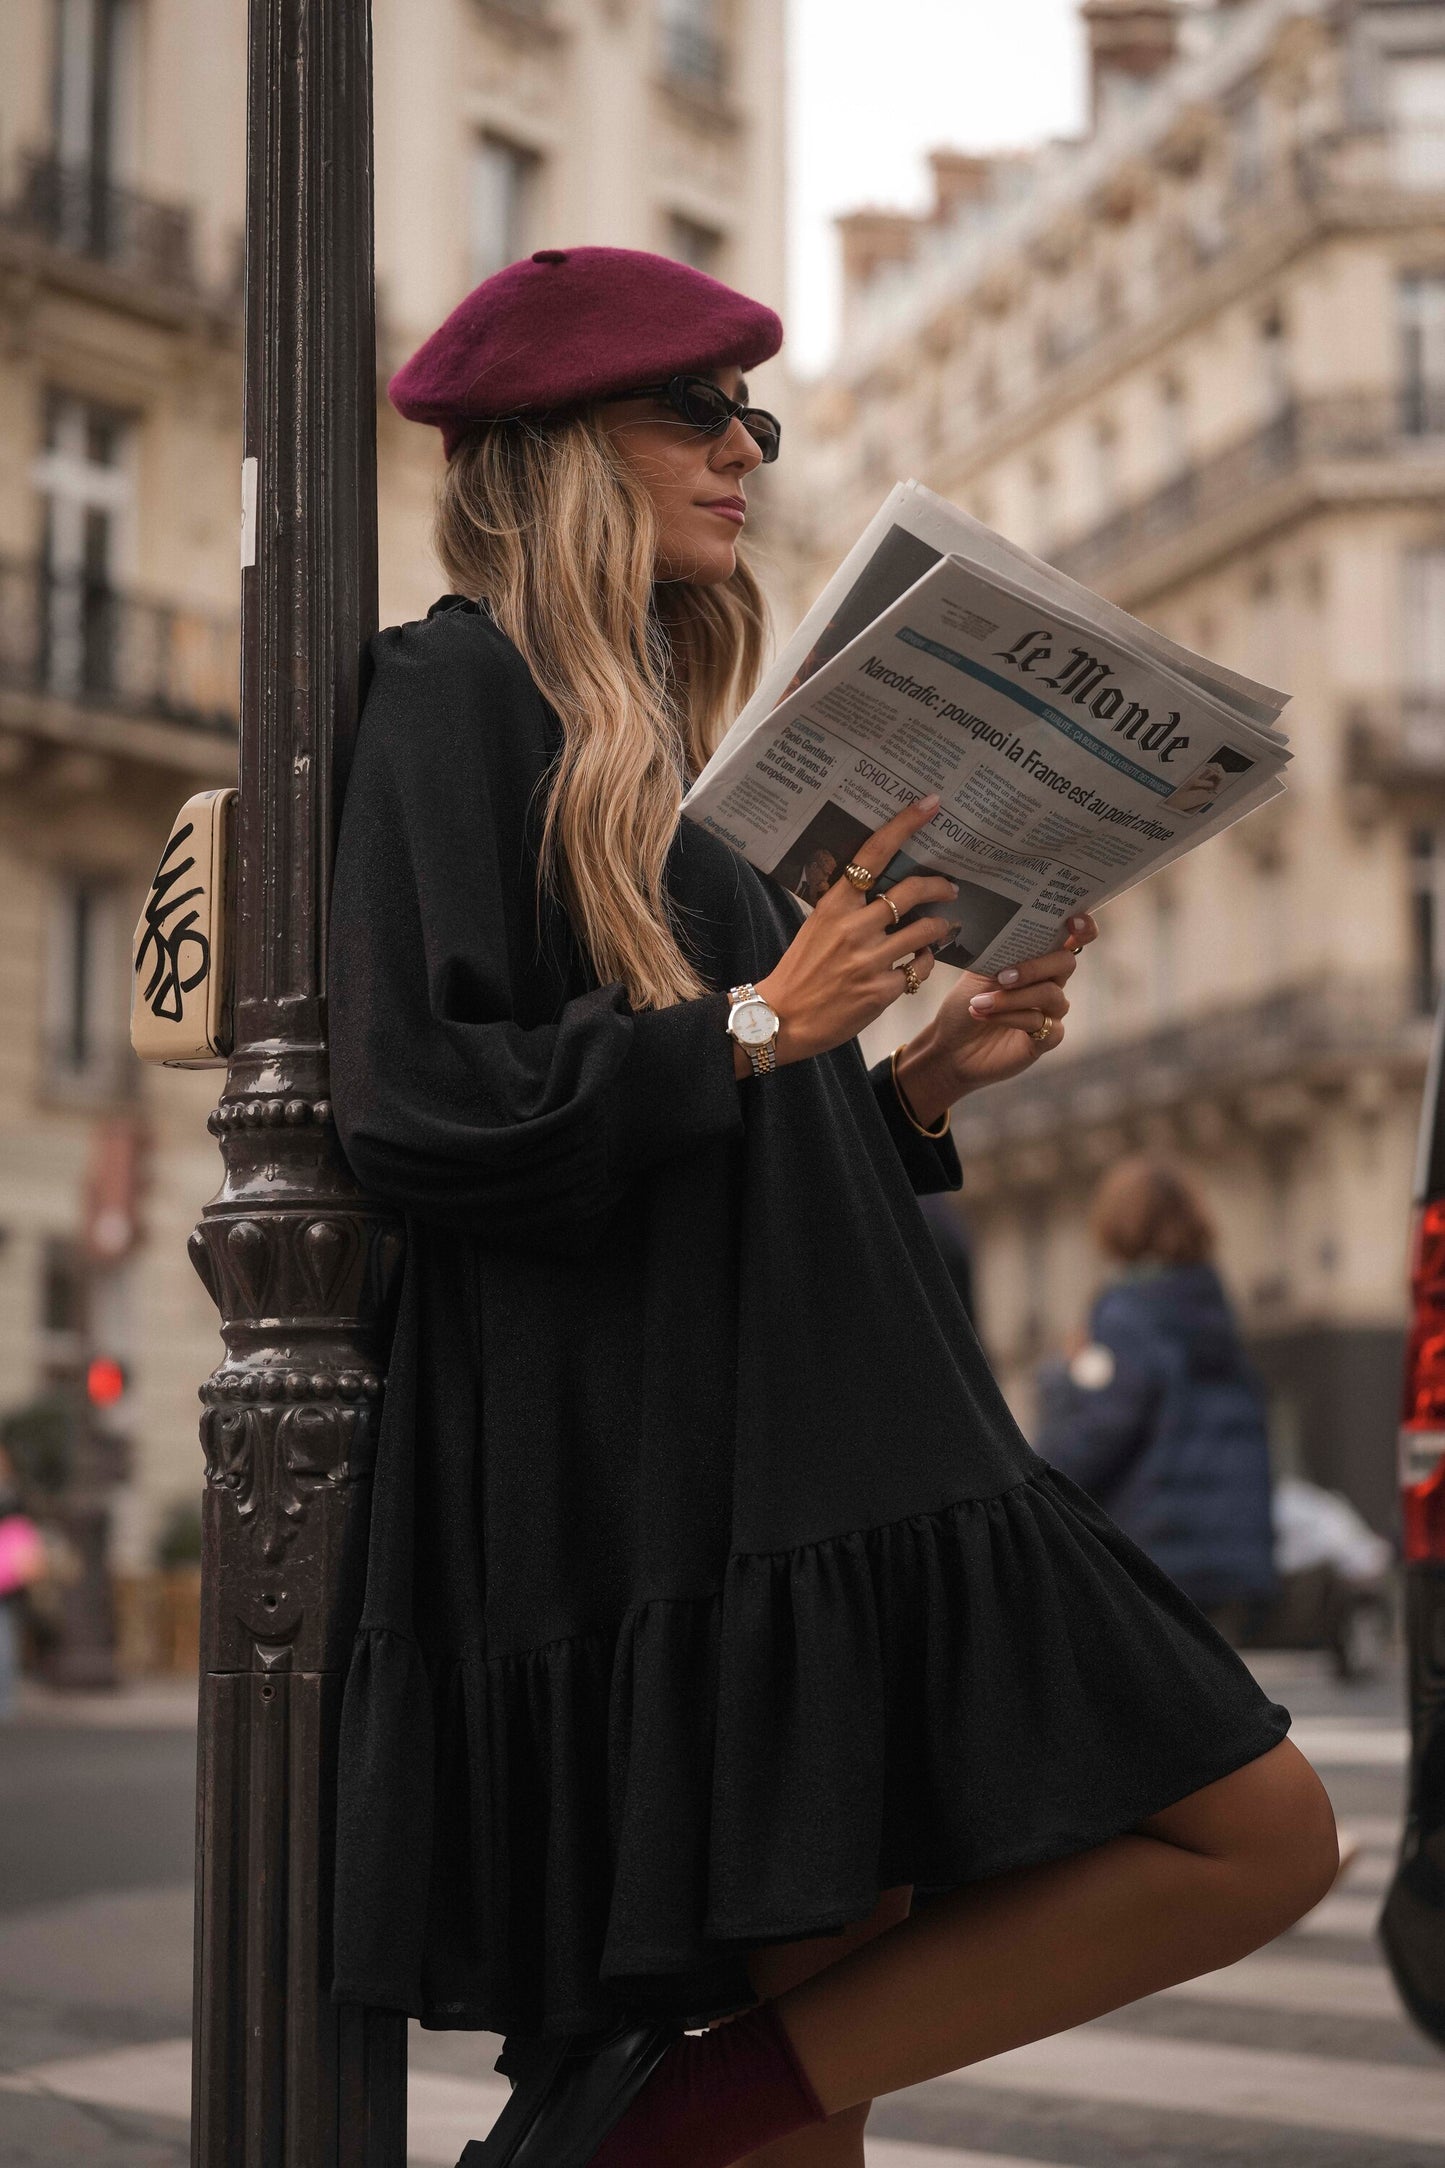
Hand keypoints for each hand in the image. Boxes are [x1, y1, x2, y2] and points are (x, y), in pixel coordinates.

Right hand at [742, 795, 958, 1071]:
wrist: (781, 1019)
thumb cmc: (800, 971)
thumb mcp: (817, 928)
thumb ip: (848, 909)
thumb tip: (885, 891)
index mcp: (834, 905)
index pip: (873, 854)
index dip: (904, 825)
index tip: (930, 804)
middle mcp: (854, 927)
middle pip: (912, 891)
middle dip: (941, 886)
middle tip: (952, 888)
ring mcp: (870, 959)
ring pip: (926, 932)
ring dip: (941, 928)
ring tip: (944, 928)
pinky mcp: (882, 990)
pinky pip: (920, 968)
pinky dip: (925, 964)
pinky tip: (919, 964)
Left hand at [891, 913, 1098, 1120]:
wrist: (951, 1045)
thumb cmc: (965, 1003)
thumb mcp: (978, 971)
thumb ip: (1002, 951)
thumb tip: (1014, 928)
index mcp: (1037, 960)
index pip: (1072, 939)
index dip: (1083, 929)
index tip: (1073, 921)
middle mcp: (1050, 983)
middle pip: (1066, 963)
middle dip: (1035, 967)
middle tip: (1002, 976)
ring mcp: (1050, 1012)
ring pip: (1051, 994)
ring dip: (1012, 997)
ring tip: (979, 1003)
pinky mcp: (1045, 1039)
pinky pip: (1041, 1022)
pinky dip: (1011, 1018)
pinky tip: (985, 1017)